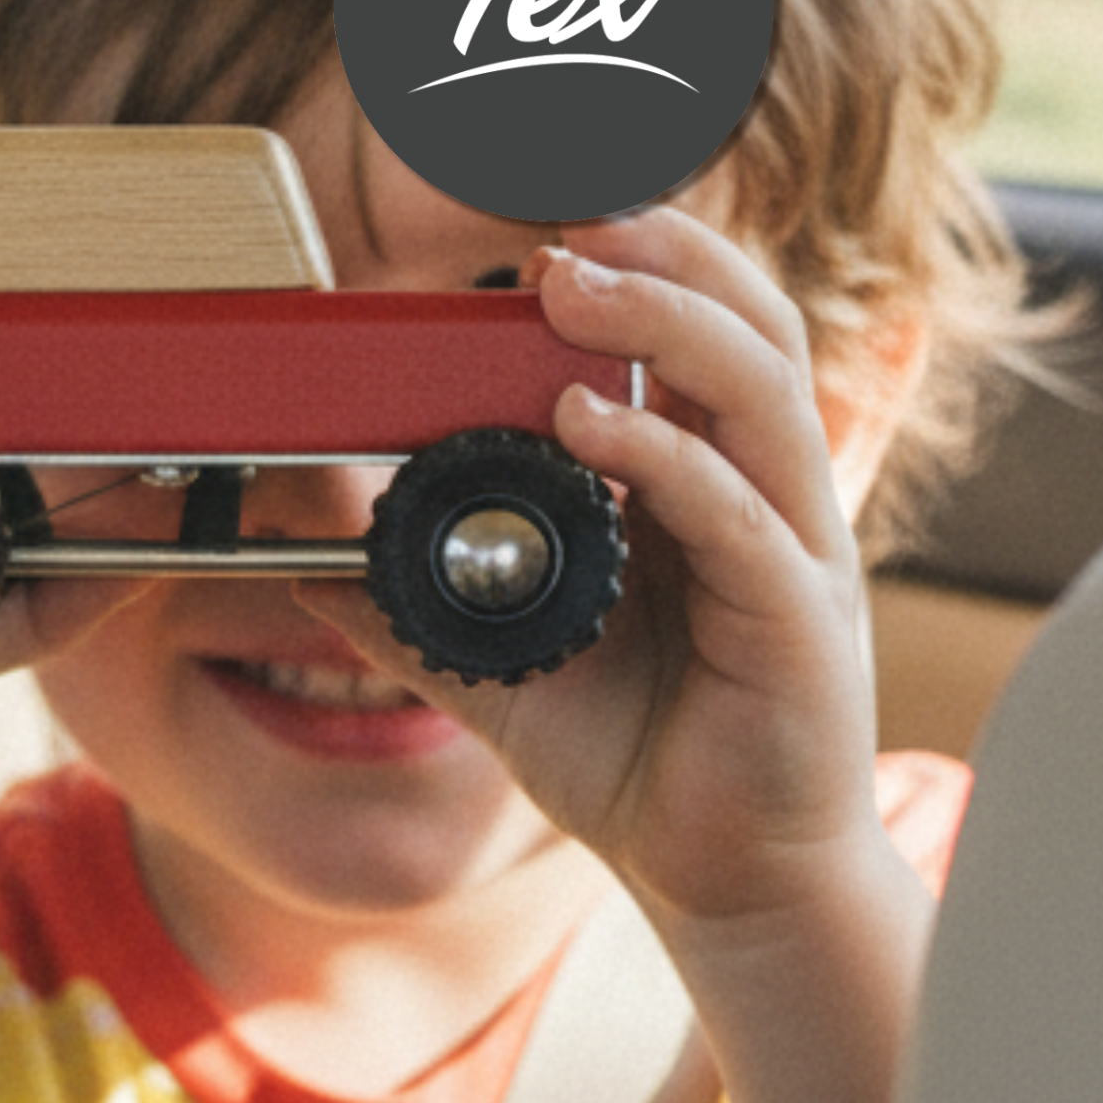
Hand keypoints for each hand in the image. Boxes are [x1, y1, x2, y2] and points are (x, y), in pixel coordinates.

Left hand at [298, 203, 893, 929]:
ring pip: (760, 394)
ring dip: (665, 325)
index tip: (543, 222)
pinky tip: (592, 427)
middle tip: (559, 228)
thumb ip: (410, 604)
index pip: (702, 335)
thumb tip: (304, 554)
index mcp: (709, 486)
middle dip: (663, 259)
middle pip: (749, 328)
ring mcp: (792, 555)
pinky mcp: (798, 626)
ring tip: (570, 284)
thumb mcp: (498, 665)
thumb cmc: (638, 762)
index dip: (646, 262)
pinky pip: (742, 517)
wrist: (725, 881)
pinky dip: (668, 459)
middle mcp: (765, 499)